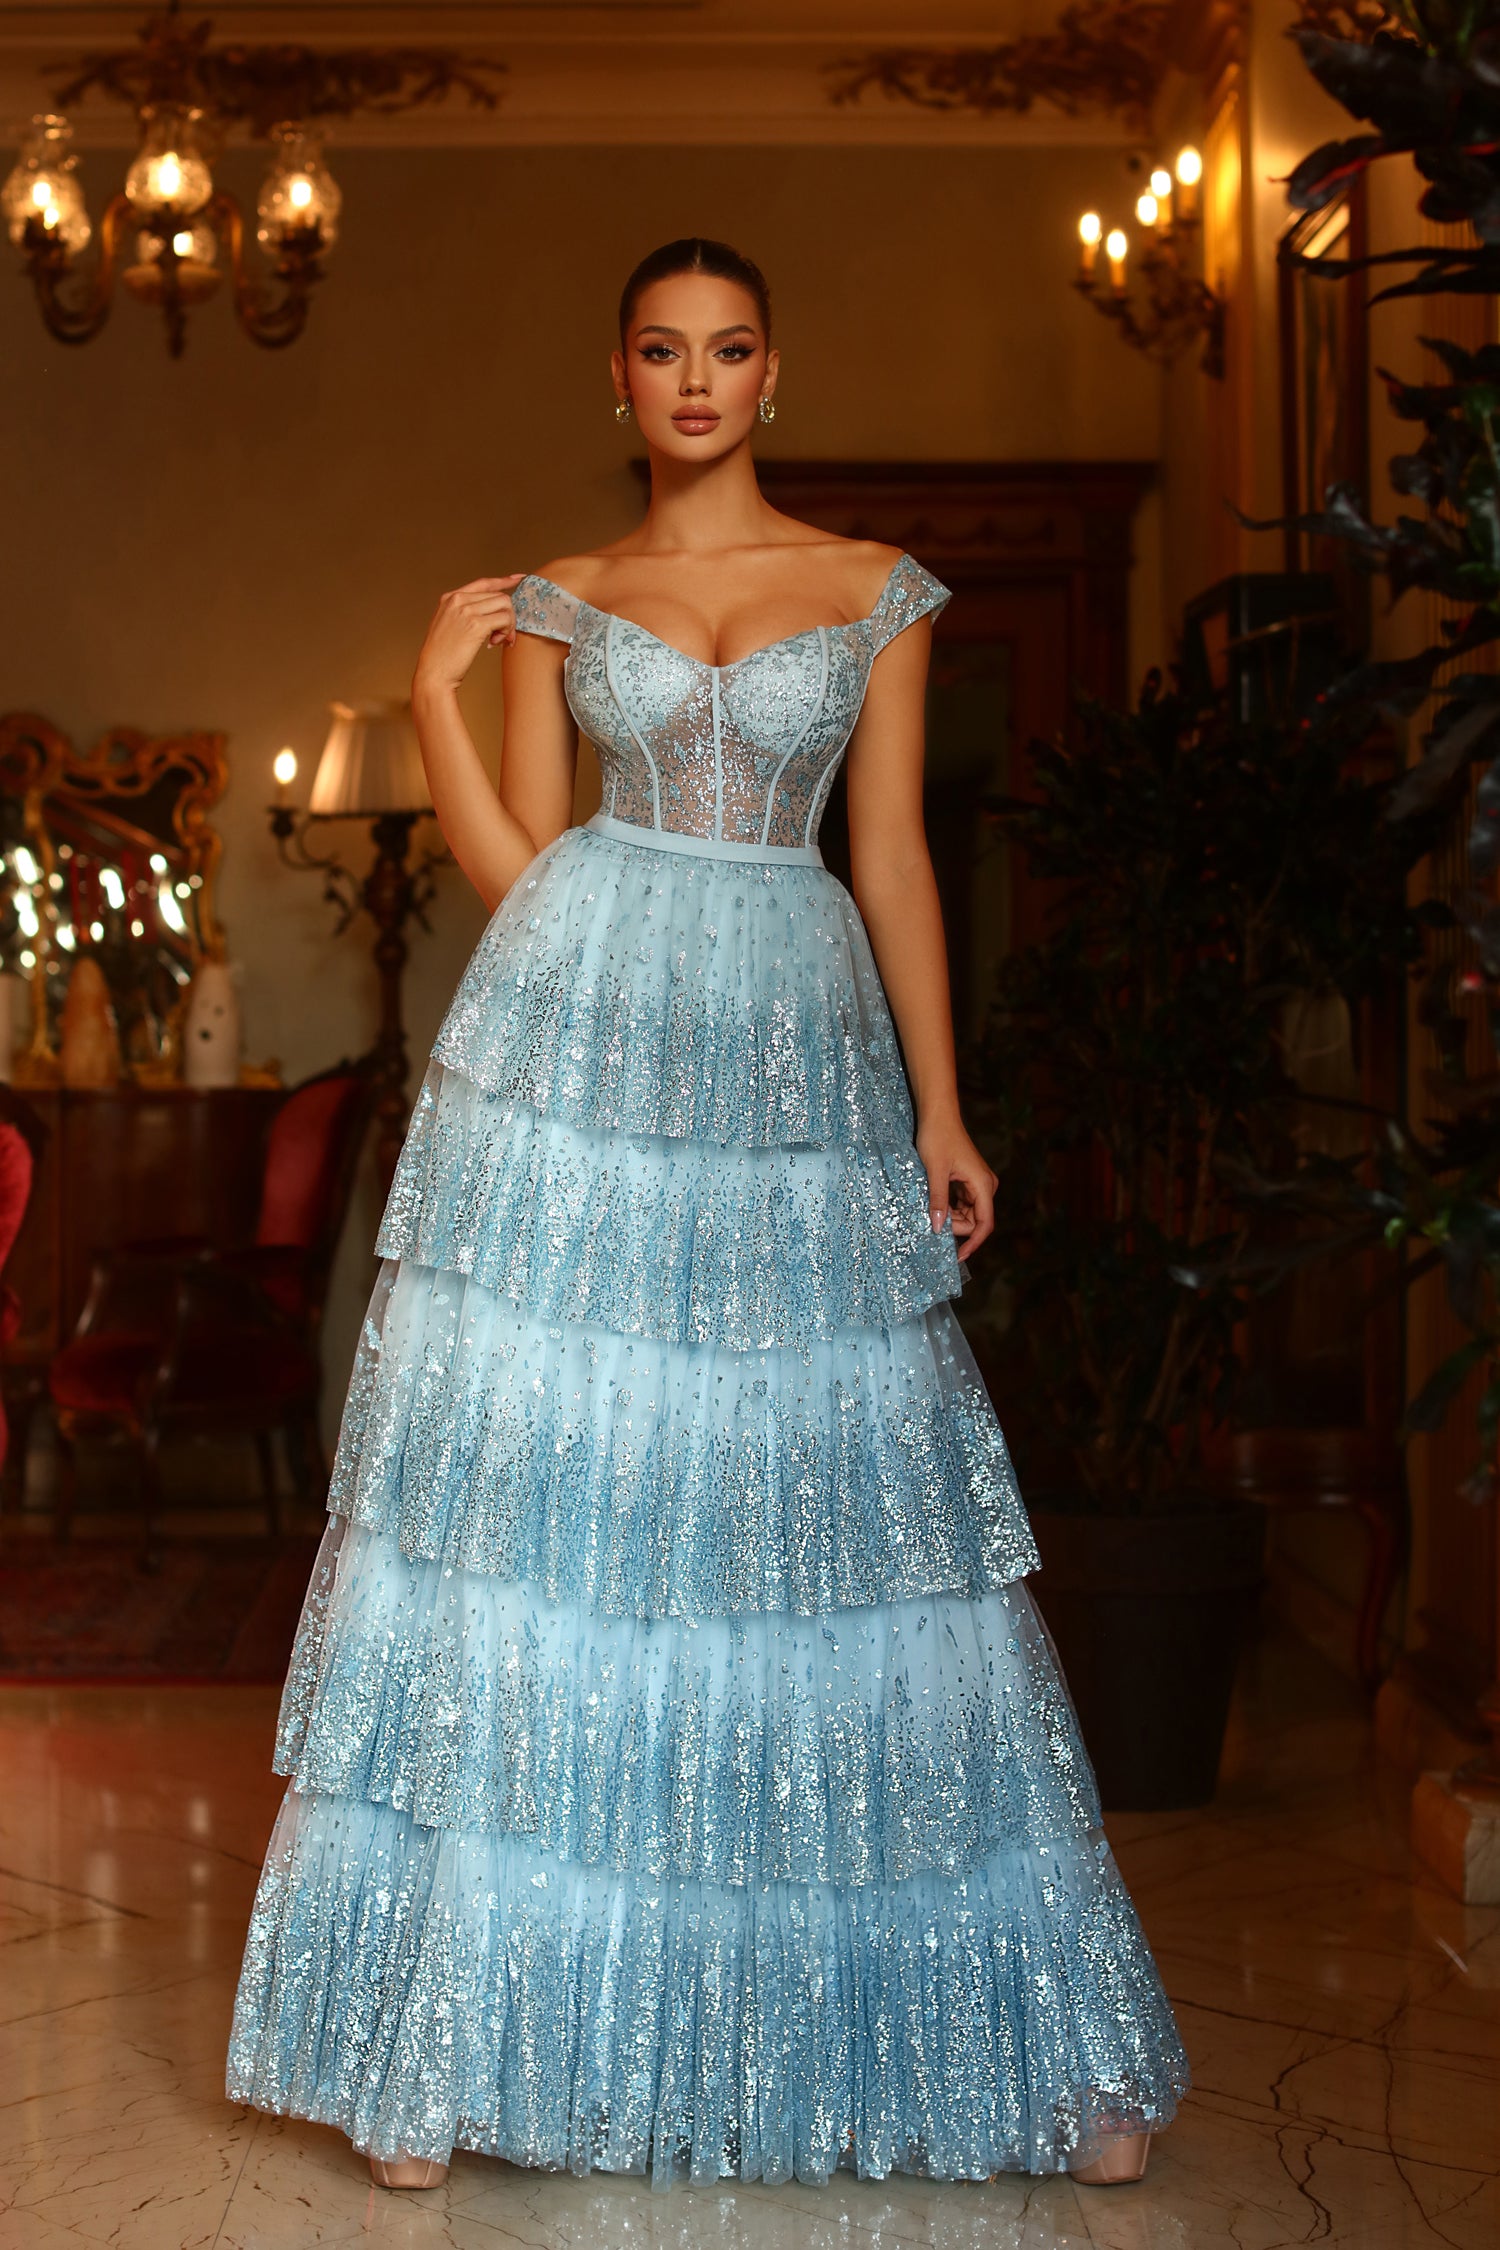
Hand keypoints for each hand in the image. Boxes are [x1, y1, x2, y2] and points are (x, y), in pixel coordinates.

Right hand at [413, 573, 525, 694]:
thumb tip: (492, 612)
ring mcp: (466, 610)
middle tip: (504, 637)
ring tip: (499, 641)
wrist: (433, 673)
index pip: (483, 583)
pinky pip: (505, 619)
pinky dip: (506, 632)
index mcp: (450, 597)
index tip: (519, 579)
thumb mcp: (448, 626)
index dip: (503, 581)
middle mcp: (458, 599)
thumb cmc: (442, 657)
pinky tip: (495, 644)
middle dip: (507, 616)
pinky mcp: (476, 624)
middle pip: (499, 596)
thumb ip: (464, 614)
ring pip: (505, 605)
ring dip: (509, 624)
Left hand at [916, 1116, 996, 1260]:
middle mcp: (985, 1186)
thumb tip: (938, 1228)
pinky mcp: (968, 1181)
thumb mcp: (934, 1171)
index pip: (985, 1224)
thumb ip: (938, 1200)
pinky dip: (949, 1208)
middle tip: (931, 1217)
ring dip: (950, 1217)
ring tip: (931, 1205)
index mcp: (983, 1184)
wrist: (938, 1115)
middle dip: (954, 1226)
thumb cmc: (937, 1138)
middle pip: (974, 1221)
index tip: (957, 1257)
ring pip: (967, 1214)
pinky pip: (961, 1204)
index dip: (973, 1243)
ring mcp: (977, 1184)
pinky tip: (935, 1201)